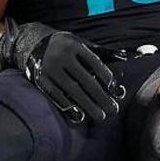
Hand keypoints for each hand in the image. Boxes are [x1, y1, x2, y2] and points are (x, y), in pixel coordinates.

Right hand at [0, 20, 122, 123]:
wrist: (34, 44)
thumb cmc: (66, 46)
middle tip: (113, 110)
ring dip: (88, 105)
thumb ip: (101, 52)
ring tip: (101, 117)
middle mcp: (62, 57)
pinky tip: (79, 115)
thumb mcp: (81, 44)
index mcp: (74, 46)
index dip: (105, 77)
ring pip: (72, 90)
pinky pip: (56, 96)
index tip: (114, 89)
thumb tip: (125, 57)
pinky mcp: (41, 80)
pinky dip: (68, 106)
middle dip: (101, 97)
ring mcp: (50, 69)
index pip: (94, 62)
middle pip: (85, 80)